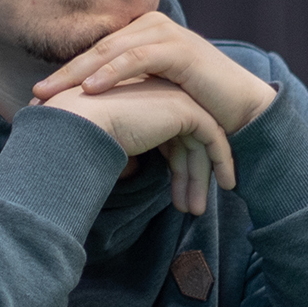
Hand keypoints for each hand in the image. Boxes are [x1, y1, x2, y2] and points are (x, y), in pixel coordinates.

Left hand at [32, 12, 276, 133]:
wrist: (242, 112)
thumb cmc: (197, 109)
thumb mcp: (152, 101)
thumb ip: (124, 98)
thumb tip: (83, 120)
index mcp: (139, 37)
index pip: (93, 54)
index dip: (64, 76)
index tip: (37, 100)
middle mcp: (149, 28)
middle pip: (96, 50)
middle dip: (63, 75)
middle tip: (34, 97)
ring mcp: (165, 35)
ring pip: (111, 51)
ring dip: (78, 73)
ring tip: (52, 94)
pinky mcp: (179, 49)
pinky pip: (138, 58)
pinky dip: (112, 72)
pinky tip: (91, 88)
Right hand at [41, 77, 235, 213]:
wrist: (81, 123)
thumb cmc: (82, 136)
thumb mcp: (110, 144)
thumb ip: (127, 152)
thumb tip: (131, 171)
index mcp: (142, 102)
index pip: (169, 138)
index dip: (175, 170)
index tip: (175, 201)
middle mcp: (160, 96)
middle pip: (186, 142)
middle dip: (190, 178)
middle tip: (191, 209)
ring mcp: (175, 99)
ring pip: (201, 142)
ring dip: (201, 177)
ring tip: (196, 210)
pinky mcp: (187, 108)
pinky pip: (214, 137)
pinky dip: (221, 160)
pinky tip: (225, 184)